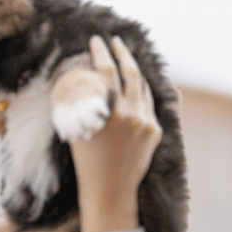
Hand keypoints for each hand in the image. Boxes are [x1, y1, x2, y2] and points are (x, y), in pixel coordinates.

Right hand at [70, 35, 161, 231]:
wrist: (110, 191)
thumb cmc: (86, 161)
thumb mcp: (76, 129)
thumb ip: (80, 103)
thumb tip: (78, 78)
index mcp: (107, 112)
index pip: (105, 71)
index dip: (100, 53)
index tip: (96, 40)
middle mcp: (130, 114)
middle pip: (130, 72)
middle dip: (122, 52)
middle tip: (116, 40)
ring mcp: (145, 122)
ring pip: (142, 86)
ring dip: (134, 70)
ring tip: (126, 58)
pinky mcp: (154, 131)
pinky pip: (148, 104)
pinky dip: (140, 92)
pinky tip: (135, 86)